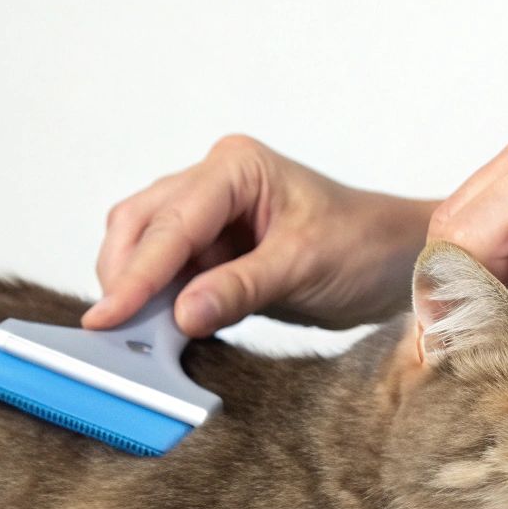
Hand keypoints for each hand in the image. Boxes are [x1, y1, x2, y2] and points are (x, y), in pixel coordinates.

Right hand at [85, 135, 438, 335]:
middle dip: (124, 279)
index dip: (137, 273)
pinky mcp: (214, 255)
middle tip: (110, 334)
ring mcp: (210, 219)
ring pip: (145, 251)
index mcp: (236, 168)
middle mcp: (215, 184)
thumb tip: (180, 315)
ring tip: (130, 340)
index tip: (108, 316)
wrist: (399, 264)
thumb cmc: (366, 246)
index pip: (171, 222)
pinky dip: (157, 306)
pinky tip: (155, 336)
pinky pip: (170, 278)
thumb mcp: (304, 267)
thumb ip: (240, 289)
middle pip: (140, 227)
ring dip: (136, 294)